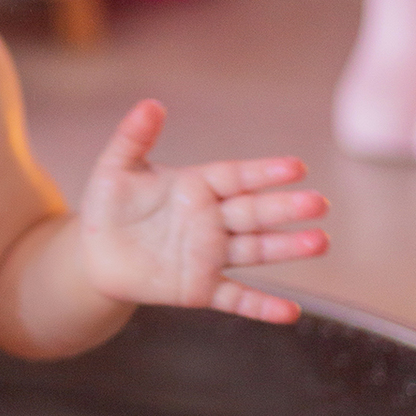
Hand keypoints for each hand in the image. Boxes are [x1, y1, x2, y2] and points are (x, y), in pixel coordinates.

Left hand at [80, 100, 327, 323]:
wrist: (95, 255)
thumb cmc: (109, 206)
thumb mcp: (115, 168)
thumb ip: (133, 137)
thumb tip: (151, 103)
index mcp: (197, 187)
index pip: (236, 177)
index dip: (264, 173)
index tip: (296, 167)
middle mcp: (211, 220)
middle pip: (254, 212)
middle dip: (286, 208)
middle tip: (319, 203)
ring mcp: (210, 256)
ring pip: (255, 250)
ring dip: (286, 248)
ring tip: (320, 242)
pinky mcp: (201, 289)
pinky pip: (236, 298)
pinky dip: (261, 307)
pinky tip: (289, 312)